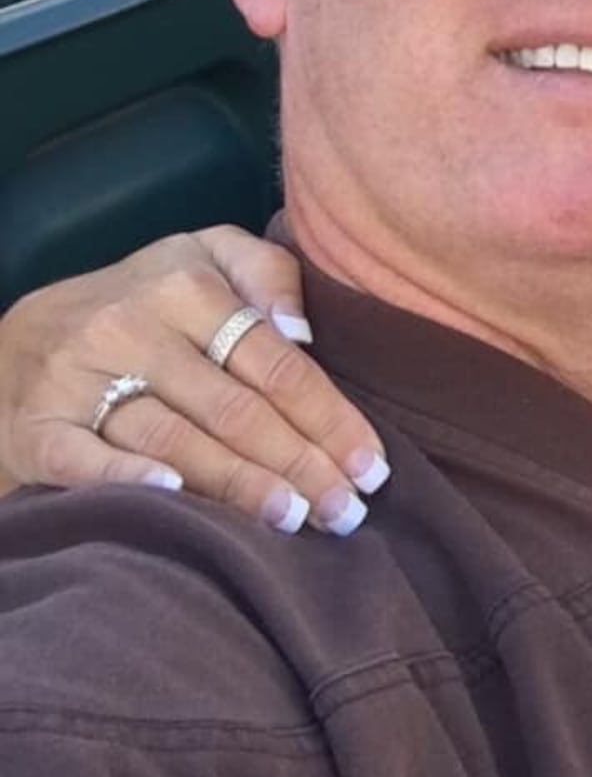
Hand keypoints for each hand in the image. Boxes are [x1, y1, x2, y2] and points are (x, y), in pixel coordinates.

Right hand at [0, 228, 386, 534]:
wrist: (28, 334)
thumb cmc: (148, 301)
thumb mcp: (209, 258)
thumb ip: (268, 273)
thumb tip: (303, 329)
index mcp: (188, 286)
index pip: (278, 366)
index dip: (331, 420)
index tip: (371, 466)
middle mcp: (134, 328)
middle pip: (237, 409)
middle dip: (300, 465)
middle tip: (346, 510)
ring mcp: (82, 377)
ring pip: (176, 439)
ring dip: (240, 484)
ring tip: (294, 518)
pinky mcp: (40, 425)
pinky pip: (87, 459)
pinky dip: (132, 479)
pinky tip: (178, 499)